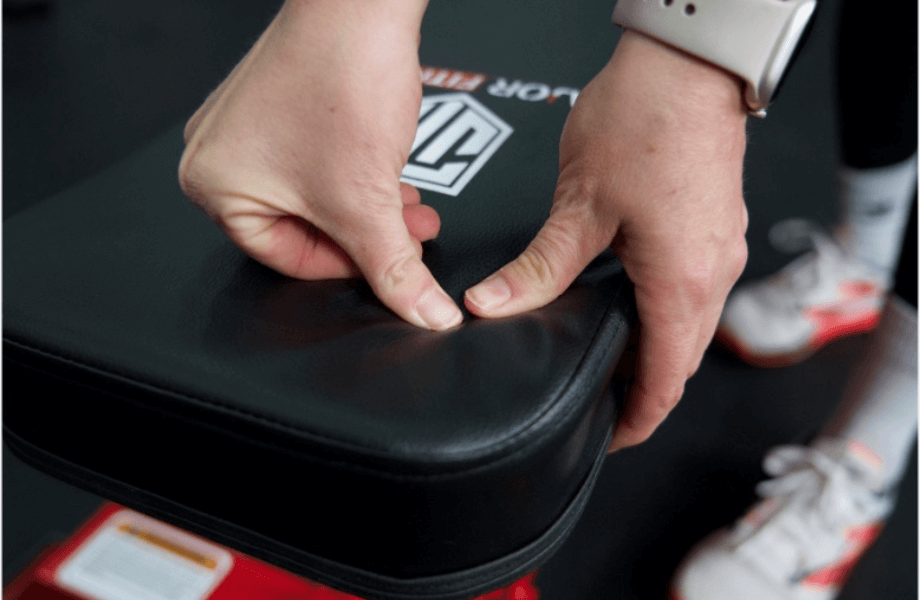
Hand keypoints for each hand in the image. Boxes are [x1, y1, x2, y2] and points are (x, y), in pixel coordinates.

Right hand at [179, 0, 462, 330]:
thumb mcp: (368, 201)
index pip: (286, 259)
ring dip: (369, 206)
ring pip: (315, 195)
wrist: (362, 2)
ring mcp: (244, 125)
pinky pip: (314, 160)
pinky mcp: (277, 103)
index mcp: (213, 186)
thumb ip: (396, 269)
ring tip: (411, 205)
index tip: (389, 265)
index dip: (348, 268)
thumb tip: (424, 316)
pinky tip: (392, 171)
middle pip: (302, 228)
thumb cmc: (342, 79)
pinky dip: (355, 174)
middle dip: (367, 235)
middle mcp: (217, 154)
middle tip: (408, 234)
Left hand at [464, 31, 748, 450]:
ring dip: (658, 354)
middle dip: (645, 392)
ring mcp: (721, 249)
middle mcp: (712, 273)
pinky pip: (697, 293)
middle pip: (683, 362)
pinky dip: (668, 317)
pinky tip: (632, 306)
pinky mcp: (717, 227)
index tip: (610, 434)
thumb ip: (539, 266)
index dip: (637, 418)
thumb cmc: (646, 118)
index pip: (665, 380)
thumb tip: (494, 304)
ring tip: (611, 362)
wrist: (688, 63)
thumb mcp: (580, 205)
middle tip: (602, 404)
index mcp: (681, 282)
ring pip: (693, 328)